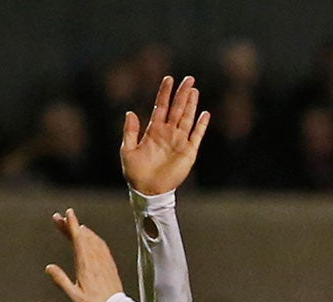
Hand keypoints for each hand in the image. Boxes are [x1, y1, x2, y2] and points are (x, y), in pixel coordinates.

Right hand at [45, 209, 125, 301]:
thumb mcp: (74, 296)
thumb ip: (61, 281)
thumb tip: (49, 267)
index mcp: (85, 263)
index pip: (78, 238)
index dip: (72, 224)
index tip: (68, 213)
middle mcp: (96, 258)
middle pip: (83, 235)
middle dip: (72, 224)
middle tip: (60, 218)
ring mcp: (104, 260)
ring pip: (93, 239)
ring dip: (82, 230)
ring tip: (72, 226)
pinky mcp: (110, 264)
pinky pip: (101, 245)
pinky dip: (93, 237)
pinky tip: (89, 237)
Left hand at [120, 76, 208, 196]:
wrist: (148, 191)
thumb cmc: (135, 173)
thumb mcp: (127, 150)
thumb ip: (130, 131)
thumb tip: (130, 112)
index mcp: (153, 130)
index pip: (160, 106)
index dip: (164, 92)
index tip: (169, 78)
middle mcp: (168, 133)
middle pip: (177, 108)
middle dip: (182, 93)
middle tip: (188, 78)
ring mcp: (179, 141)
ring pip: (187, 118)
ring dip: (191, 104)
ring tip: (195, 90)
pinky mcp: (188, 152)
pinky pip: (197, 136)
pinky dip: (201, 125)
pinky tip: (205, 114)